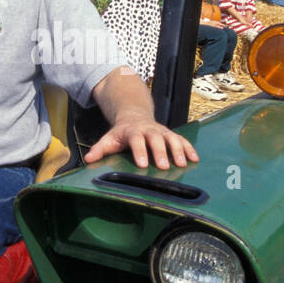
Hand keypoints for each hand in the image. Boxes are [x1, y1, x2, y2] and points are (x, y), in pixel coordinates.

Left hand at [83, 116, 197, 170]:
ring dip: (178, 151)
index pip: (136, 140)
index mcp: (132, 131)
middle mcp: (149, 130)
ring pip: (172, 138)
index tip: (142, 164)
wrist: (134, 116)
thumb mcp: (109, 139)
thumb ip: (100, 149)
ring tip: (183, 164)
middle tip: (164, 166)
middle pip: (156, 139)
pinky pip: (182, 140)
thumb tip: (88, 160)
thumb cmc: (121, 133)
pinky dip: (189, 148)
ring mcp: (162, 131)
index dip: (139, 151)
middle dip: (161, 152)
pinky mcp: (171, 134)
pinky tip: (195, 159)